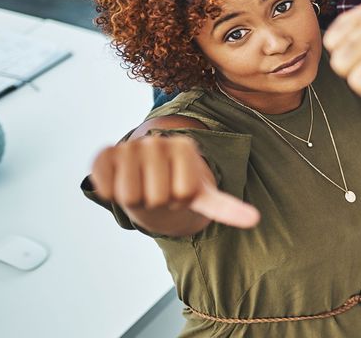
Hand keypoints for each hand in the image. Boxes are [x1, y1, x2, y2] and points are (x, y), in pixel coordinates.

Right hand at [90, 133, 259, 228]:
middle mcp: (158, 142)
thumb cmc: (178, 187)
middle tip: (159, 191)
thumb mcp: (203, 196)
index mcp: (186, 147)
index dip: (182, 201)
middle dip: (159, 202)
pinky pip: (105, 185)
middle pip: (157, 197)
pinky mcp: (106, 155)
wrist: (148, 175)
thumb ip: (226, 208)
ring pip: (131, 196)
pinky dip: (109, 191)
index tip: (181, 191)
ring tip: (142, 187)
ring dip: (136, 200)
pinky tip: (116, 184)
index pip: (183, 193)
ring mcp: (131, 146)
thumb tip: (254, 219)